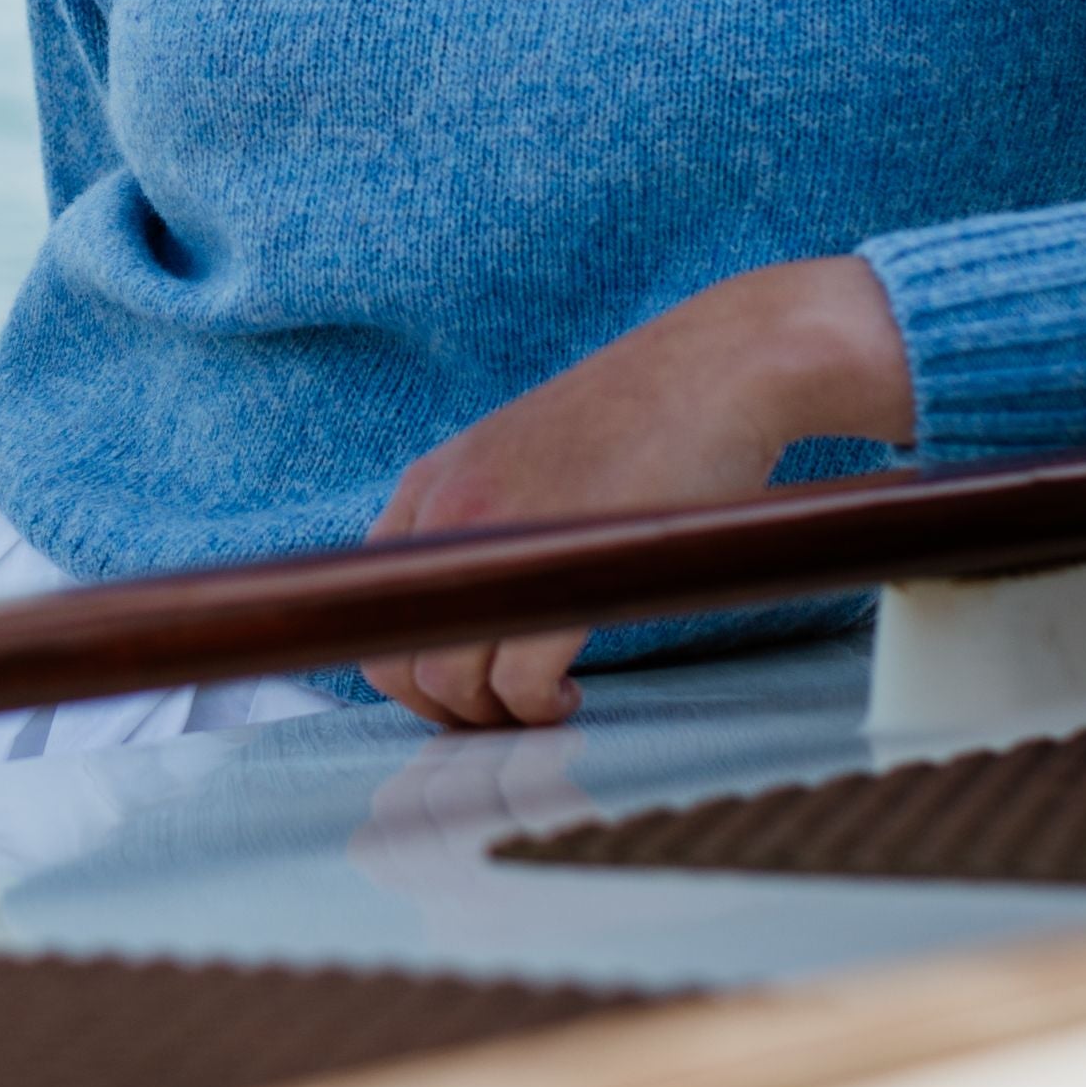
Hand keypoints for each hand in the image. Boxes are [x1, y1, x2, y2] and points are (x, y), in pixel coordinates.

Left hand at [360, 256, 912, 731]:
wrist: (719, 366)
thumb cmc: (641, 416)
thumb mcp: (528, 453)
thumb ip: (485, 514)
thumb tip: (472, 598)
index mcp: (433, 480)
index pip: (366, 603)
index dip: (402, 663)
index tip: (451, 688)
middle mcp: (448, 510)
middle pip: (395, 659)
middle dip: (439, 708)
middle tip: (493, 717)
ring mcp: (500, 541)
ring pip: (447, 681)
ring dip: (488, 720)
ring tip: (535, 709)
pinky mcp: (563, 573)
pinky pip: (516, 686)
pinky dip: (535, 712)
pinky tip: (566, 696)